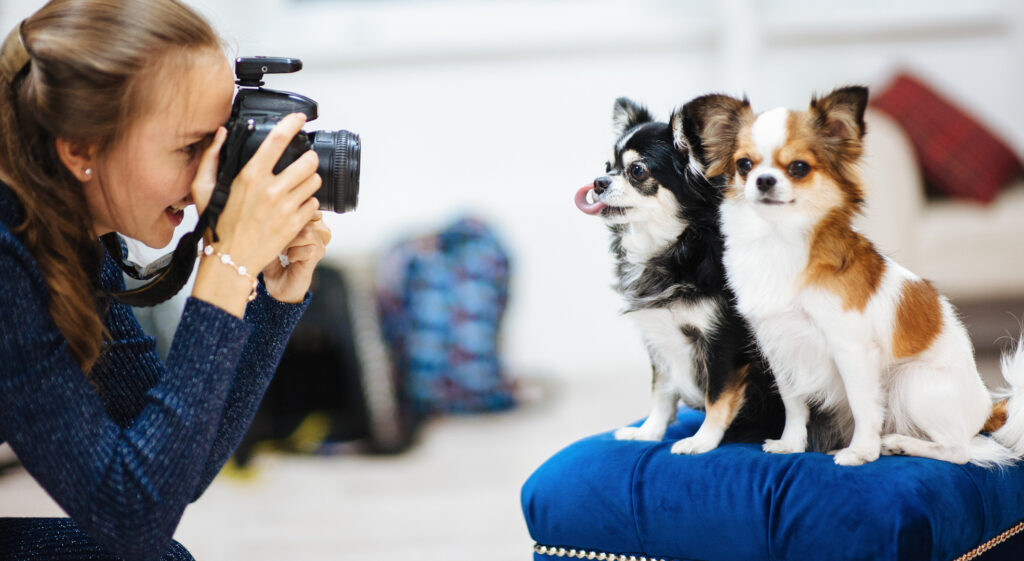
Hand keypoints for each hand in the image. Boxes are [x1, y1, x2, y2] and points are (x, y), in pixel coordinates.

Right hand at [188, 114, 321, 314]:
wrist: (230, 261)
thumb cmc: (216, 225)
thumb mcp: (202, 188)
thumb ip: (211, 157)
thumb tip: (223, 133)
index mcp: (249, 177)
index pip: (278, 140)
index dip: (292, 124)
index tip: (300, 118)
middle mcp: (271, 190)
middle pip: (308, 161)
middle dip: (307, 159)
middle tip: (301, 161)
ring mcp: (286, 208)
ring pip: (315, 182)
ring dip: (309, 180)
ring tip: (298, 184)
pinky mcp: (296, 225)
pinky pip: (314, 204)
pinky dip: (308, 203)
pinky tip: (295, 205)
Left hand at [262, 212, 331, 302]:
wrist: (277, 283)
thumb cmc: (274, 257)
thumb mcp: (271, 233)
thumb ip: (279, 219)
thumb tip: (278, 206)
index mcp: (309, 219)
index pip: (306, 205)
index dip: (291, 214)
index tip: (277, 226)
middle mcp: (318, 229)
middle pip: (307, 216)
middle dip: (288, 228)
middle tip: (279, 240)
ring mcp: (319, 243)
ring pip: (308, 232)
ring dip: (290, 241)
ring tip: (284, 250)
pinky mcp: (317, 257)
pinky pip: (308, 249)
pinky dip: (293, 254)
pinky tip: (289, 258)